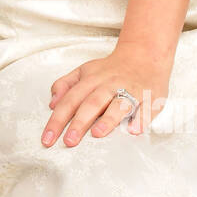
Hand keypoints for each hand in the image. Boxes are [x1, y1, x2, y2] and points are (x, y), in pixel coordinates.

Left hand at [41, 42, 172, 147]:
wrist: (144, 54)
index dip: (57, 120)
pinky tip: (134, 130)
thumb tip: (51, 103)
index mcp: (91, 80)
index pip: (70, 101)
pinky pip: (146, 109)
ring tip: (97, 134)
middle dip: (79, 122)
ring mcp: (130, 91)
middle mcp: (109, 85)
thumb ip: (65, 85)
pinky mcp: (149, 98)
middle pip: (91, 103)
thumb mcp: (84, 71)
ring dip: (108, 119)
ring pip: (118, 104)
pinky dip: (141, 119)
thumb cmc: (111, 69)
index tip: (47, 139)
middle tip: (69, 142)